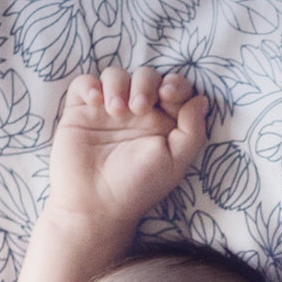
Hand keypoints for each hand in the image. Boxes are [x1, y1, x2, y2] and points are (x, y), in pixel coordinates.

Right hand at [13, 67, 208, 281]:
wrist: (94, 205)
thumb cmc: (138, 187)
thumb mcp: (175, 162)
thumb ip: (192, 130)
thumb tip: (201, 99)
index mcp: (163, 122)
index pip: (174, 88)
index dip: (174, 84)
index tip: (168, 95)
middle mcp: (137, 113)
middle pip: (146, 76)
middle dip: (145, 83)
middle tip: (139, 108)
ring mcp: (108, 111)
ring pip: (116, 75)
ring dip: (118, 84)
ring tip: (116, 110)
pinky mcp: (80, 112)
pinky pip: (85, 83)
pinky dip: (91, 85)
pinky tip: (96, 102)